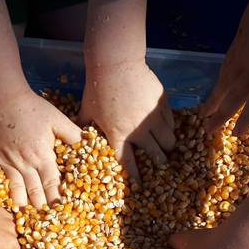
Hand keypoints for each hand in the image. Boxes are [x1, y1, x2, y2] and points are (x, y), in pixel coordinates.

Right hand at [0, 89, 82, 207]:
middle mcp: (25, 163)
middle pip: (34, 191)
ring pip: (13, 188)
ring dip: (18, 201)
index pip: (52, 184)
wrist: (5, 98)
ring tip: (23, 214)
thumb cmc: (34, 108)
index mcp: (42, 156)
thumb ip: (74, 135)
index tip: (61, 211)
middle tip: (45, 221)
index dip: (57, 199)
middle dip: (40, 206)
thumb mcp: (58, 119)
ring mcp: (7, 161)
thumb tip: (90, 144)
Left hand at [79, 60, 174, 178]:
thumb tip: (77, 137)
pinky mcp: (162, 103)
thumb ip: (84, 126)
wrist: (115, 63)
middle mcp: (138, 130)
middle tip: (161, 164)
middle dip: (159, 162)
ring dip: (168, 146)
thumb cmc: (96, 88)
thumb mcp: (87, 110)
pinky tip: (168, 127)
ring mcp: (153, 117)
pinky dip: (170, 127)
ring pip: (168, 140)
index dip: (136, 176)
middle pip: (156, 154)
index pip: (129, 162)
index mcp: (118, 135)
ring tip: (168, 147)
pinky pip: (171, 122)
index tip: (141, 184)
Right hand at [202, 0, 248, 135]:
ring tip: (203, 112)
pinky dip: (219, 77)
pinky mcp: (240, 39)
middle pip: (235, 94)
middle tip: (207, 131)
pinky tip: (217, 82)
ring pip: (226, 80)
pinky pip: (226, 64)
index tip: (236, 134)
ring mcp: (245, 51)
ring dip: (214, 98)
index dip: (247, 118)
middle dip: (221, 115)